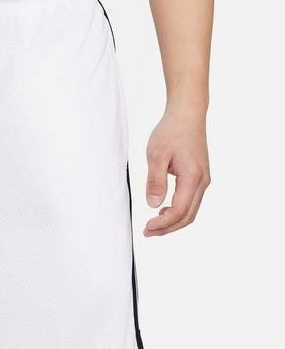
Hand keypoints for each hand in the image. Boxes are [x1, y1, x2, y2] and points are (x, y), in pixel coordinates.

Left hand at [144, 111, 209, 236]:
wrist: (187, 115)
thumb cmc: (171, 132)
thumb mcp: (156, 155)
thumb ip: (155, 181)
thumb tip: (153, 205)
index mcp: (192, 177)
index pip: (179, 211)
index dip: (163, 224)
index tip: (146, 227)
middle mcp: (202, 181)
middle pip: (187, 216)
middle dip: (167, 228)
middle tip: (147, 232)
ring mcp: (203, 180)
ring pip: (191, 211)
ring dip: (173, 222)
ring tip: (153, 225)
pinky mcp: (200, 178)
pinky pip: (191, 202)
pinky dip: (178, 212)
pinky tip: (162, 211)